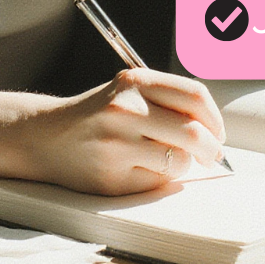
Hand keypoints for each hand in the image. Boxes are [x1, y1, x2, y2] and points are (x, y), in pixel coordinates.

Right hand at [0, 69, 226, 195]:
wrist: (46, 137)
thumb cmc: (98, 115)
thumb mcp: (129, 91)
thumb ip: (167, 100)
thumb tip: (216, 129)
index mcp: (134, 81)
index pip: (195, 96)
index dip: (215, 118)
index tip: (218, 132)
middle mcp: (126, 109)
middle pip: (193, 132)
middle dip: (212, 149)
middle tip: (213, 155)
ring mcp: (118, 144)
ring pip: (178, 161)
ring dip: (183, 164)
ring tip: (168, 160)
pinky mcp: (112, 176)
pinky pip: (157, 182)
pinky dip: (160, 179)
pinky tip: (141, 169)